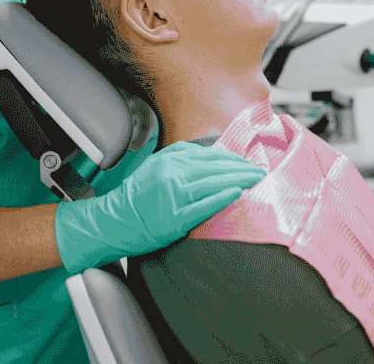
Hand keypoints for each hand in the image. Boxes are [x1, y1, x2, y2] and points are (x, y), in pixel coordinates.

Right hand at [54, 141, 265, 272]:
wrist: (113, 221)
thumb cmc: (136, 196)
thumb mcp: (156, 165)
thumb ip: (181, 156)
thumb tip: (211, 152)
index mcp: (170, 160)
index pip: (210, 156)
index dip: (233, 159)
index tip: (249, 163)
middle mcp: (172, 174)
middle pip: (216, 168)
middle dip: (241, 169)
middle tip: (260, 171)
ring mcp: (173, 196)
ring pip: (213, 183)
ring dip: (238, 180)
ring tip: (255, 180)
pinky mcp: (174, 218)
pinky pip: (202, 206)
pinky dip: (221, 198)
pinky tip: (237, 194)